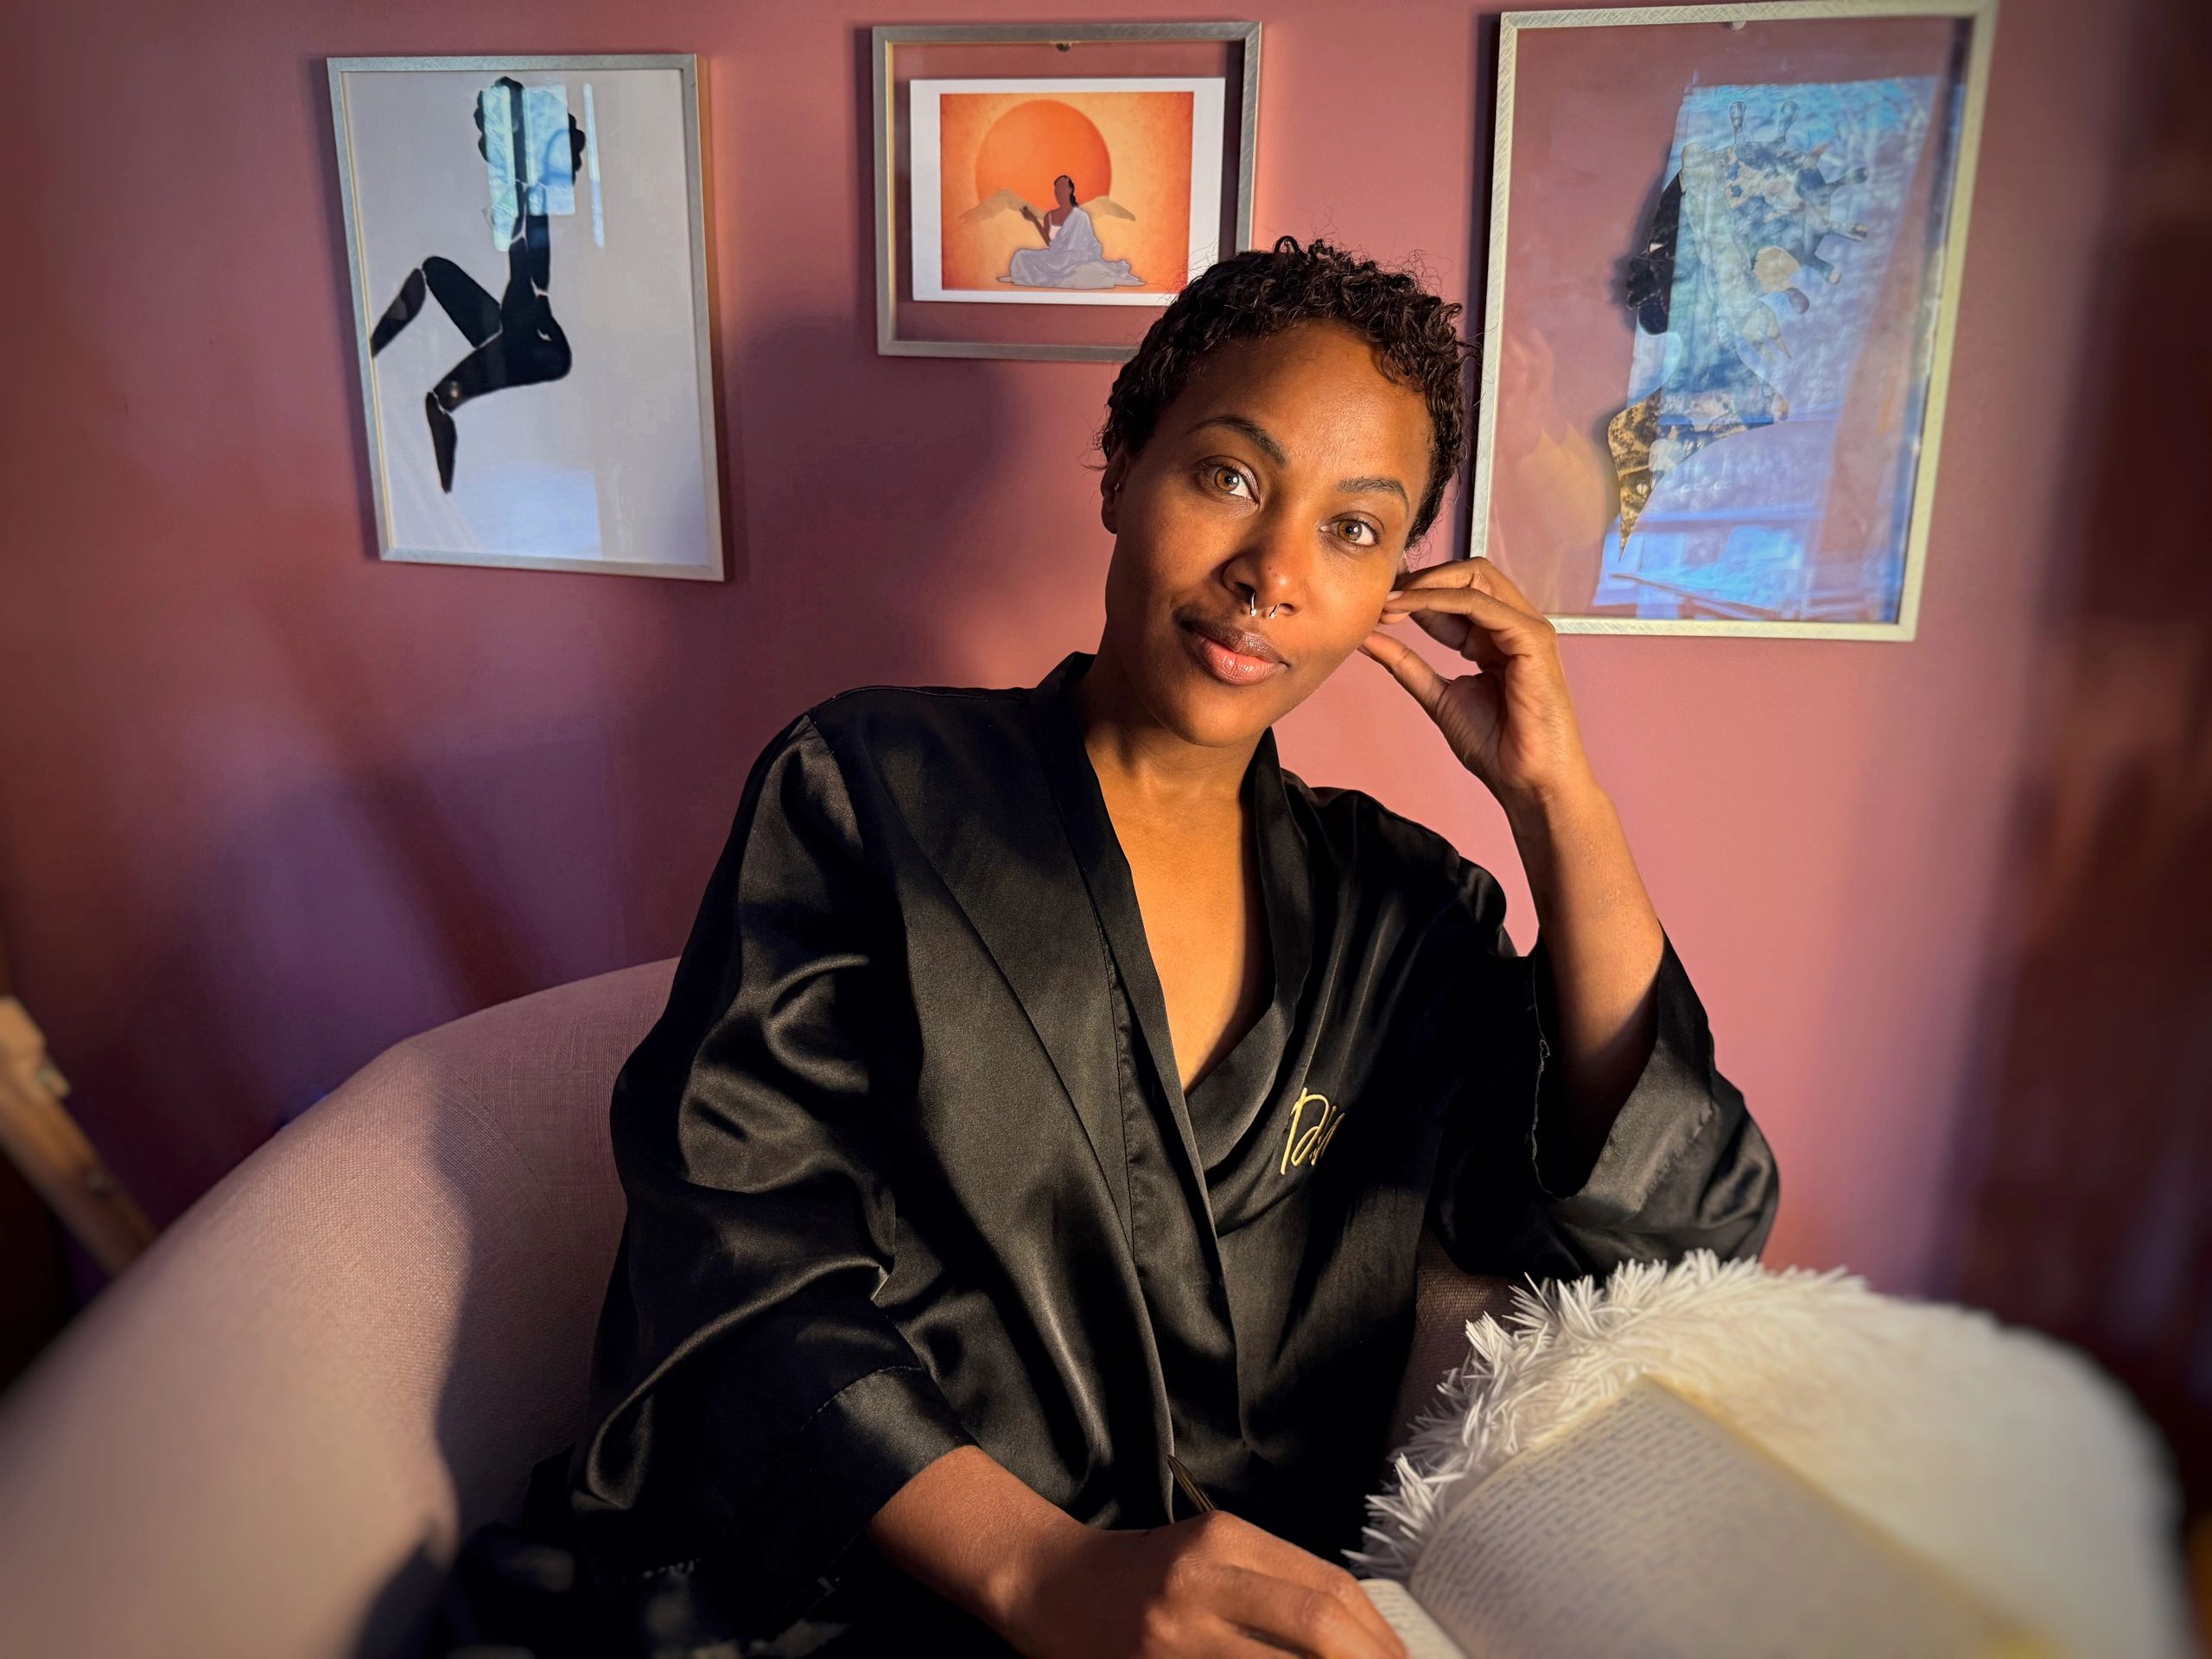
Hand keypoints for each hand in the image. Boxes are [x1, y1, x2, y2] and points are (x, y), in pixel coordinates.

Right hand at [997, 1510, 1408, 1658]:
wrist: (1049, 1585)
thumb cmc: (1140, 1576)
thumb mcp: (1208, 1555)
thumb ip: (1273, 1583)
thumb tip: (1356, 1636)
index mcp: (1227, 1538)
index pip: (1329, 1587)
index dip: (1379, 1636)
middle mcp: (1206, 1576)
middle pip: (1317, 1621)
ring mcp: (1179, 1627)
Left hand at [1359, 555, 1597, 814]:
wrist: (1528, 782)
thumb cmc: (1497, 747)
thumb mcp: (1438, 697)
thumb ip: (1407, 665)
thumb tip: (1370, 638)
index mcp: (1494, 638)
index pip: (1454, 595)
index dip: (1413, 594)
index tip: (1375, 603)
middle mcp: (1513, 626)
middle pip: (1468, 575)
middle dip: (1420, 579)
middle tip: (1381, 595)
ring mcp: (1526, 629)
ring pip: (1475, 579)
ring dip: (1425, 585)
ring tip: (1387, 602)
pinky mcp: (1532, 639)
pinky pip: (1482, 604)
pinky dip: (1440, 601)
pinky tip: (1408, 609)